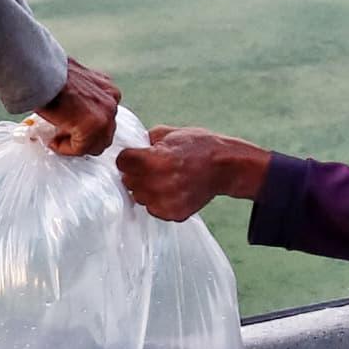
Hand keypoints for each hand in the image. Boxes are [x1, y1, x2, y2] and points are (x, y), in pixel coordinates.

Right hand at [34, 58, 125, 156]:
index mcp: (108, 89)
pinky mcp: (93, 126)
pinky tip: (54, 141)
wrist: (42, 72)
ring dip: (76, 145)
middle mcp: (111, 100)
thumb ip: (82, 101)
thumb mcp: (74, 84)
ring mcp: (105, 115)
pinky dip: (66, 148)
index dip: (87, 130)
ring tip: (57, 140)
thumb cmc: (50, 75)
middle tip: (64, 138)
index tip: (70, 131)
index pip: (105, 120)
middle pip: (105, 134)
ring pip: (96, 145)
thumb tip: (73, 117)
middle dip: (85, 140)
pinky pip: (82, 148)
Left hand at [117, 129, 270, 224]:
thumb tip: (129, 148)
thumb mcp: (169, 134)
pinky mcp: (174, 214)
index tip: (135, 156)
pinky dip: (158, 201)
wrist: (225, 167)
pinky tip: (170, 190)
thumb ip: (145, 142)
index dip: (128, 157)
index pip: (122, 162)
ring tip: (162, 179)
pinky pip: (153, 209)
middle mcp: (159, 182)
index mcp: (155, 159)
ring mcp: (167, 201)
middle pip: (128, 180)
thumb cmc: (199, 147)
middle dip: (135, 173)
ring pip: (139, 197)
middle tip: (151, 167)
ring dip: (145, 189)